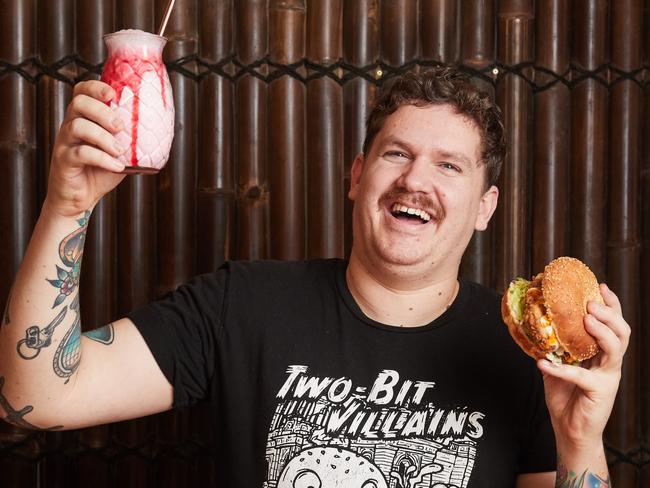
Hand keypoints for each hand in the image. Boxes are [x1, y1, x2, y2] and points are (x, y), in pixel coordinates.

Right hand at [45, 80, 126, 217]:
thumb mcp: (119, 151)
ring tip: (120, 151)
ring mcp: (65, 143)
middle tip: (121, 127)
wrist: (82, 197)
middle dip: (102, 111)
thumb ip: (131, 139)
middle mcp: (70, 125)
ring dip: (103, 137)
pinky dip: (102, 159)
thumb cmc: (100, 171)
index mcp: (83, 117)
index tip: (114, 95)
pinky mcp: (63, 161)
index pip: (82, 91)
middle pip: (79, 103)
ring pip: (78, 126)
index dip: (96, 87)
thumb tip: (162, 128)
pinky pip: (80, 153)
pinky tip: (117, 166)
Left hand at [536, 283, 629, 448]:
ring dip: (601, 331)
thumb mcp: (556, 366)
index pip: (613, 325)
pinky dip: (560, 368)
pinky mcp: (600, 392)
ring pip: (615, 349)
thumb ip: (553, 348)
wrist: (570, 431)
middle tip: (591, 302)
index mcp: (602, 354)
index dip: (611, 305)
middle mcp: (610, 363)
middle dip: (609, 314)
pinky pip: (581, 375)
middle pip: (621, 332)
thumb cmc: (565, 398)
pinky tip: (543, 362)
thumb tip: (535, 325)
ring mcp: (608, 377)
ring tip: (586, 319)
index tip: (599, 286)